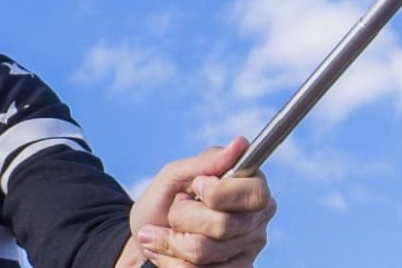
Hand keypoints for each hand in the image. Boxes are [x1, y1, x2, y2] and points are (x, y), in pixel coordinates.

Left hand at [119, 137, 275, 267]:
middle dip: (183, 216)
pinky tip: (167, 251)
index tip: (196, 187)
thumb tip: (241, 144)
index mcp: (251, 189)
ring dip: (170, 240)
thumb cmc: (164, 201)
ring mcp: (245, 252)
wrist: (145, 235)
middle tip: (174, 211)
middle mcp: (256, 222)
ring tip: (162, 232)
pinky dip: (170, 260)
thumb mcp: (175, 175)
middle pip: (223, 225)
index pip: (255, 194)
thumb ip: (206, 162)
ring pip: (203, 251)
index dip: (218, 193)